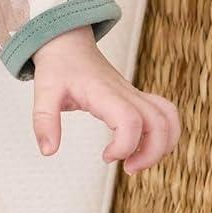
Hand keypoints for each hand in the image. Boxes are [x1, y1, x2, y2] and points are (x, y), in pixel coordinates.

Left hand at [29, 27, 179, 175]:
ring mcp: (134, 95)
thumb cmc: (58, 66)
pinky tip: (143, 148)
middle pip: (159, 123)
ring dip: (162, 146)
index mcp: (104, 92)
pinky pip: (163, 114)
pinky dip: (163, 134)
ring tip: (138, 162)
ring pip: (168, 119)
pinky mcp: (136, 98)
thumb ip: (44, 121)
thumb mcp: (43, 92)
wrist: (68, 43)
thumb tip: (48, 151)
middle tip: (128, 169)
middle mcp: (126, 93)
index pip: (130, 120)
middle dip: (151, 153)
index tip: (105, 157)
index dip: (124, 145)